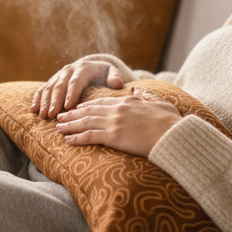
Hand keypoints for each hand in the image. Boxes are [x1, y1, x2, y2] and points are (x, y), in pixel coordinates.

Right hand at [31, 60, 124, 118]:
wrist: (92, 66)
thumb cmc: (104, 74)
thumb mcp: (112, 72)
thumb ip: (115, 77)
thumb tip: (117, 83)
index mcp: (83, 68)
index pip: (76, 81)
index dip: (71, 93)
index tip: (67, 106)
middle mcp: (68, 70)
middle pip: (60, 85)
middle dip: (55, 100)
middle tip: (53, 114)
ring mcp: (58, 75)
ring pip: (49, 88)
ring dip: (45, 102)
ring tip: (43, 115)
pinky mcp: (52, 81)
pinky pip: (42, 89)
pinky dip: (37, 99)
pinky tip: (33, 110)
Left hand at [54, 88, 181, 157]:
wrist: (172, 134)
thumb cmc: (170, 121)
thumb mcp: (159, 102)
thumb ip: (145, 96)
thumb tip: (135, 90)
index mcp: (127, 102)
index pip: (102, 102)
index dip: (87, 106)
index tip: (77, 108)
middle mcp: (117, 110)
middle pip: (89, 111)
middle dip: (73, 114)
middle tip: (60, 117)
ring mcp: (114, 123)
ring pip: (85, 123)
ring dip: (70, 125)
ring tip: (58, 128)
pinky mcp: (113, 136)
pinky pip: (90, 136)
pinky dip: (77, 138)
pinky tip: (68, 140)